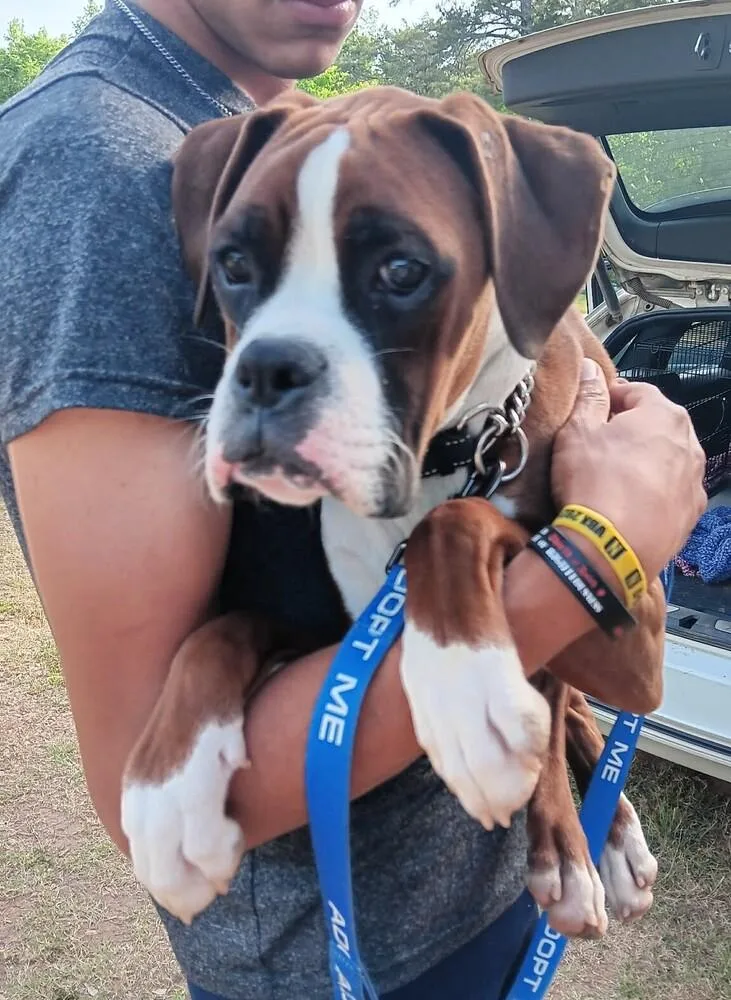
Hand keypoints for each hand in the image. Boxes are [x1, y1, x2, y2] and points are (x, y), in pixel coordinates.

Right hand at [552, 359, 705, 580]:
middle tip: (601, 442)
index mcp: (664, 415)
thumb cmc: (593, 482)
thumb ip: (588, 396)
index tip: (591, 408)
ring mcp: (695, 482)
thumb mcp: (577, 432)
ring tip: (615, 475)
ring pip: (668, 459)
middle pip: (658, 424)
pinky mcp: (691, 514)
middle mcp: (689, 444)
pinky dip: (656, 490)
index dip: (611, 396)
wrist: (610, 548)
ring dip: (647, 460)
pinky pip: (672, 491)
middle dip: (632, 428)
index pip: (638, 391)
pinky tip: (631, 501)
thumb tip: (591, 369)